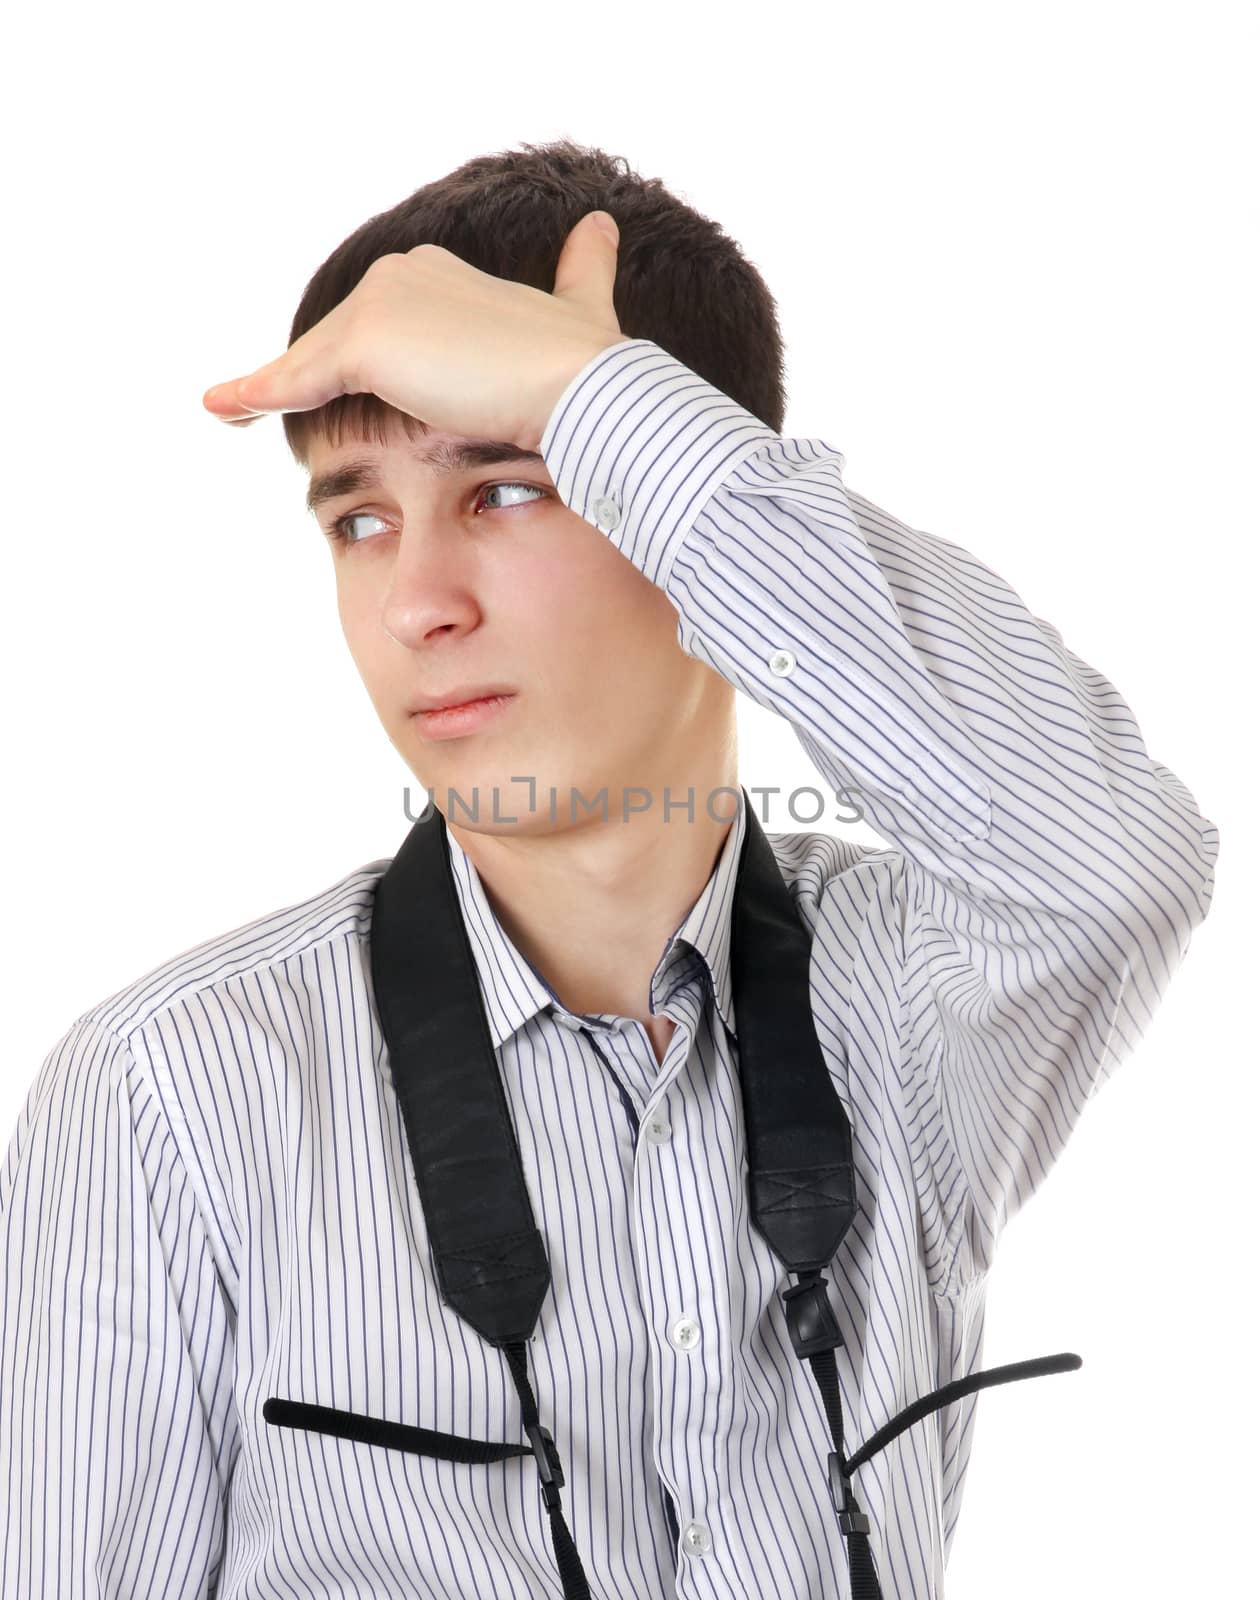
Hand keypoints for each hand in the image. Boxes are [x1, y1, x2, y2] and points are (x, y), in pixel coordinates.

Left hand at [201, 210, 630, 451]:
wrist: (582, 387)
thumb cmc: (584, 364)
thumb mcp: (581, 306)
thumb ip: (583, 269)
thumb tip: (601, 226)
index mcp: (439, 270)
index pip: (377, 323)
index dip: (348, 360)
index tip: (323, 387)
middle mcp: (403, 274)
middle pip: (335, 342)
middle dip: (297, 375)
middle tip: (249, 407)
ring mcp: (381, 305)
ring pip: (313, 361)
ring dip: (267, 387)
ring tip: (227, 410)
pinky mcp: (366, 344)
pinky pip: (298, 379)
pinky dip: (257, 394)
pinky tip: (221, 408)